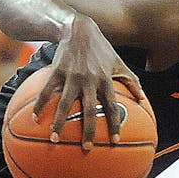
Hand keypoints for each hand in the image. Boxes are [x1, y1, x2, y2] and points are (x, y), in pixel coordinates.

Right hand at [34, 15, 148, 149]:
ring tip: (55, 139)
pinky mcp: (57, 72)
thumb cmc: (101, 48)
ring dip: (59, 123)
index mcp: (105, 80)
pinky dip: (40, 105)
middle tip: (87, 148)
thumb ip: (131, 80)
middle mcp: (89, 80)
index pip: (112, 106)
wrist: (78, 29)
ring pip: (64, 104)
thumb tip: (143, 99)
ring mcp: (72, 76)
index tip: (116, 141)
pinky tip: (35, 118)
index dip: (114, 123)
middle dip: (88, 130)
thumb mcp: (119, 62)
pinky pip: (46, 92)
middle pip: (88, 110)